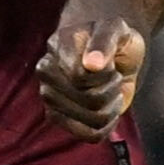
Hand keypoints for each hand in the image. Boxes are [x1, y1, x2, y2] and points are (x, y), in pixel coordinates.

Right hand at [33, 2, 145, 136]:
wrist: (110, 49)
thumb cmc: (112, 36)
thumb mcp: (116, 28)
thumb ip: (105, 41)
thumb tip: (92, 64)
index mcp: (56, 47)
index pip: (82, 77)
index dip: (106, 73)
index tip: (110, 61)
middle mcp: (47, 74)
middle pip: (91, 100)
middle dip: (111, 89)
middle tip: (111, 74)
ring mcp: (50, 98)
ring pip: (94, 121)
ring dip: (111, 106)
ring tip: (108, 89)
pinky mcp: (58, 118)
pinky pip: (90, 135)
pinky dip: (107, 126)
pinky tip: (108, 109)